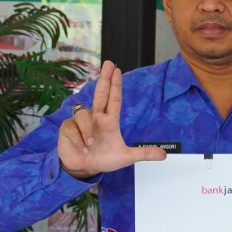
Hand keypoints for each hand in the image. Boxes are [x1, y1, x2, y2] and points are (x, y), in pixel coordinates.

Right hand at [57, 61, 166, 179]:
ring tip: (90, 145)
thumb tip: (164, 155)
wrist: (83, 169)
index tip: (117, 70)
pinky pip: (72, 127)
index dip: (115, 84)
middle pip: (99, 94)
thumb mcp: (125, 157)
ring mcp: (80, 121)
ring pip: (82, 114)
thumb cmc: (103, 159)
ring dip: (87, 130)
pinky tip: (80, 148)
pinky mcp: (68, 128)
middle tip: (109, 63)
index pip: (113, 99)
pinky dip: (78, 139)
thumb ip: (143, 153)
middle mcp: (95, 117)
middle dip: (104, 78)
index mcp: (109, 121)